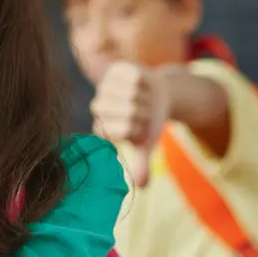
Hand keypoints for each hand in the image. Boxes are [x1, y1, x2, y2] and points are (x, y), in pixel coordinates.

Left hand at [91, 61, 169, 186]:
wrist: (158, 95)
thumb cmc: (149, 122)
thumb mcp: (146, 143)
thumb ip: (141, 163)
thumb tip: (142, 186)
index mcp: (102, 126)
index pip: (123, 130)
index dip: (139, 127)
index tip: (140, 126)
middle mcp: (99, 107)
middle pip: (129, 110)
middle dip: (145, 112)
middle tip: (144, 110)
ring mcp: (105, 87)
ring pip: (132, 93)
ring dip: (146, 97)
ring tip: (144, 97)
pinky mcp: (116, 70)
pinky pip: (134, 76)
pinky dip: (146, 81)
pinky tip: (142, 83)